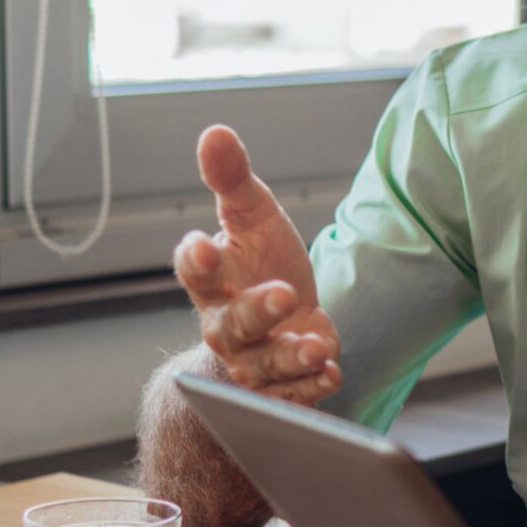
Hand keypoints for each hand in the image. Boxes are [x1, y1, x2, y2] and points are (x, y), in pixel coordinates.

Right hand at [172, 124, 342, 404]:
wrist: (280, 320)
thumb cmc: (260, 262)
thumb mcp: (253, 216)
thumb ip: (233, 179)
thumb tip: (215, 131)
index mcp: (213, 281)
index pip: (195, 270)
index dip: (196, 259)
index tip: (204, 244)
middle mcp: (226, 325)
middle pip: (231, 325)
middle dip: (257, 311)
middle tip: (284, 294)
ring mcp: (253, 360)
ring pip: (265, 365)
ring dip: (291, 357)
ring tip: (317, 346)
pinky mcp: (281, 387)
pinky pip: (291, 395)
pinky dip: (311, 388)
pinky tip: (331, 373)